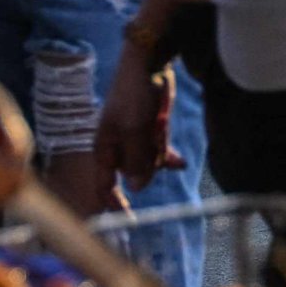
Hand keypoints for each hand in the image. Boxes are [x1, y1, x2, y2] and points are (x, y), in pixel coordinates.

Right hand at [98, 44, 173, 190]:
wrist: (149, 66)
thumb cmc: (134, 96)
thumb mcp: (135, 130)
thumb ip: (136, 160)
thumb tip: (137, 188)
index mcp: (105, 149)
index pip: (105, 185)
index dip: (114, 203)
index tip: (130, 220)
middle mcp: (117, 148)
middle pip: (132, 175)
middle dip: (146, 166)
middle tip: (152, 139)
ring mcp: (134, 141)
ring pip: (148, 165)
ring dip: (158, 155)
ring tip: (159, 129)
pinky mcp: (149, 133)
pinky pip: (159, 153)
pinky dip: (167, 156)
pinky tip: (180, 161)